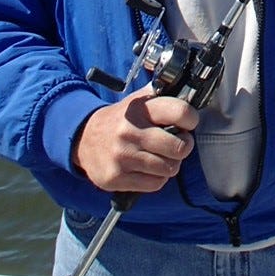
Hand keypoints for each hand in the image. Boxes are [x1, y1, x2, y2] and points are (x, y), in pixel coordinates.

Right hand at [73, 86, 198, 192]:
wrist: (83, 138)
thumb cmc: (119, 119)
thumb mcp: (138, 100)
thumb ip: (162, 95)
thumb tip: (189, 91)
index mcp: (140, 109)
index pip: (181, 112)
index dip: (191, 119)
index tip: (188, 123)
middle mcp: (130, 131)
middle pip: (179, 147)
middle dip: (184, 146)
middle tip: (178, 143)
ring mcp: (122, 156)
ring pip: (169, 168)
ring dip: (171, 164)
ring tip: (163, 156)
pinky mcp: (115, 178)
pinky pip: (154, 184)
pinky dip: (158, 178)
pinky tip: (149, 169)